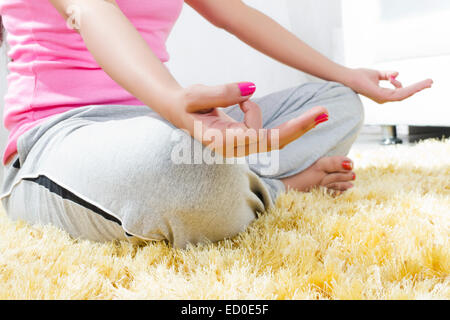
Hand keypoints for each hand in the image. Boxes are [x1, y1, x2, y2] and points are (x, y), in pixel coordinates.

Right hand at [168, 82, 328, 156]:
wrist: (178, 112)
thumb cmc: (185, 104)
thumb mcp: (197, 95)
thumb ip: (223, 92)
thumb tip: (252, 88)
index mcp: (223, 142)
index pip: (265, 138)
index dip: (293, 128)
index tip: (318, 116)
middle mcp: (234, 148)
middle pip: (276, 141)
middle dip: (300, 126)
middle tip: (325, 112)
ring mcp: (240, 146)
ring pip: (266, 129)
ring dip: (253, 108)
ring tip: (234, 100)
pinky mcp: (243, 139)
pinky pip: (258, 122)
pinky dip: (251, 110)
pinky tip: (237, 104)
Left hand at [347, 68, 432, 103]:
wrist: (349, 77)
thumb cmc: (359, 76)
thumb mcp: (377, 74)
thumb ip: (387, 75)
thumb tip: (397, 74)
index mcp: (383, 94)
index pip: (400, 92)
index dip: (412, 88)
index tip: (423, 82)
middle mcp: (384, 98)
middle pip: (405, 94)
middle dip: (418, 89)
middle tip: (431, 82)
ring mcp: (383, 98)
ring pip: (404, 94)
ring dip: (417, 88)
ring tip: (428, 82)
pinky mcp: (382, 96)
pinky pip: (399, 93)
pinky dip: (410, 89)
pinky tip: (418, 85)